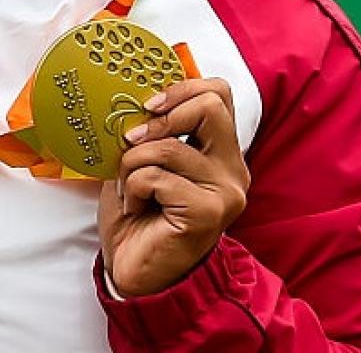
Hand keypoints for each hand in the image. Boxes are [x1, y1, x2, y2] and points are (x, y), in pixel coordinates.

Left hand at [97, 78, 249, 296]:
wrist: (135, 273)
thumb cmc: (138, 217)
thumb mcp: (142, 161)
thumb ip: (150, 130)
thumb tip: (135, 99)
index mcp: (220, 152)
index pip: (219, 93)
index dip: (181, 88)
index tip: (149, 106)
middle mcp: (232, 169)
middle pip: (209, 106)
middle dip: (160, 118)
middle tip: (132, 141)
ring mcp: (225, 192)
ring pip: (169, 145)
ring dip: (132, 163)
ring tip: (129, 189)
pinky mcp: (208, 212)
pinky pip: (156, 177)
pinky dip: (132, 188)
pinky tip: (135, 208)